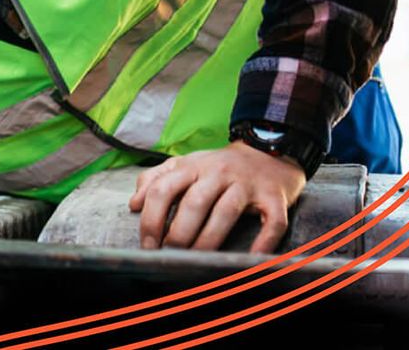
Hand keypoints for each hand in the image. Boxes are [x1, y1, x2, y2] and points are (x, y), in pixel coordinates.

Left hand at [128, 141, 305, 252]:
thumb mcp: (183, 165)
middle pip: (194, 203)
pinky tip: (251, 258)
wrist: (267, 150)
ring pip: (226, 213)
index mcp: (191, 167)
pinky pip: (271, 221)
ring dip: (209, 239)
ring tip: (197, 260)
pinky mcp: (275, 197)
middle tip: (171, 255)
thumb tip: (133, 204)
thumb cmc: (217, 166)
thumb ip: (154, 180)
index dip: (151, 218)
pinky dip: (264, 241)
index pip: (163, 190)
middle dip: (179, 233)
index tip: (147, 244)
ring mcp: (246, 184)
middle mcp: (217, 173)